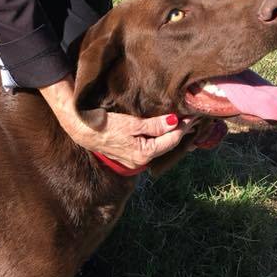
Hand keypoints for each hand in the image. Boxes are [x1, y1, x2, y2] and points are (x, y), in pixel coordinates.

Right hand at [38, 75, 193, 169]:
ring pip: (160, 147)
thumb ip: (154, 125)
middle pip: (167, 145)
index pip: (171, 140)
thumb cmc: (104, 125)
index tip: (194, 115)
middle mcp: (141, 161)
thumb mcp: (131, 124)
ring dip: (171, 135)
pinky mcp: (130, 155)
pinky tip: (166, 130)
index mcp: (143, 154)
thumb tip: (174, 122)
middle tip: (194, 118)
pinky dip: (160, 138)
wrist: (82, 131)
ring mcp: (135, 160)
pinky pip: (151, 146)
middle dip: (181, 132)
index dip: (184, 127)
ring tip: (184, 123)